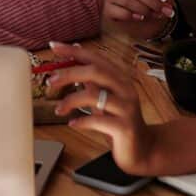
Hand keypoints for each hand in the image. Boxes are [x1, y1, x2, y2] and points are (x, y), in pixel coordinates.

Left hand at [48, 42, 156, 174]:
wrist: (143, 149)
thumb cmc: (120, 121)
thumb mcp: (105, 98)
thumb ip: (92, 81)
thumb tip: (75, 58)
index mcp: (120, 79)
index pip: (95, 58)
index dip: (74, 51)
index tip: (54, 46)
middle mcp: (125, 89)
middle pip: (95, 72)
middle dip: (69, 73)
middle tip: (51, 80)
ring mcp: (126, 108)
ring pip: (94, 96)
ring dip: (71, 100)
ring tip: (59, 109)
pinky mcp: (124, 127)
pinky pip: (98, 121)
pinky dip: (81, 121)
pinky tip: (72, 123)